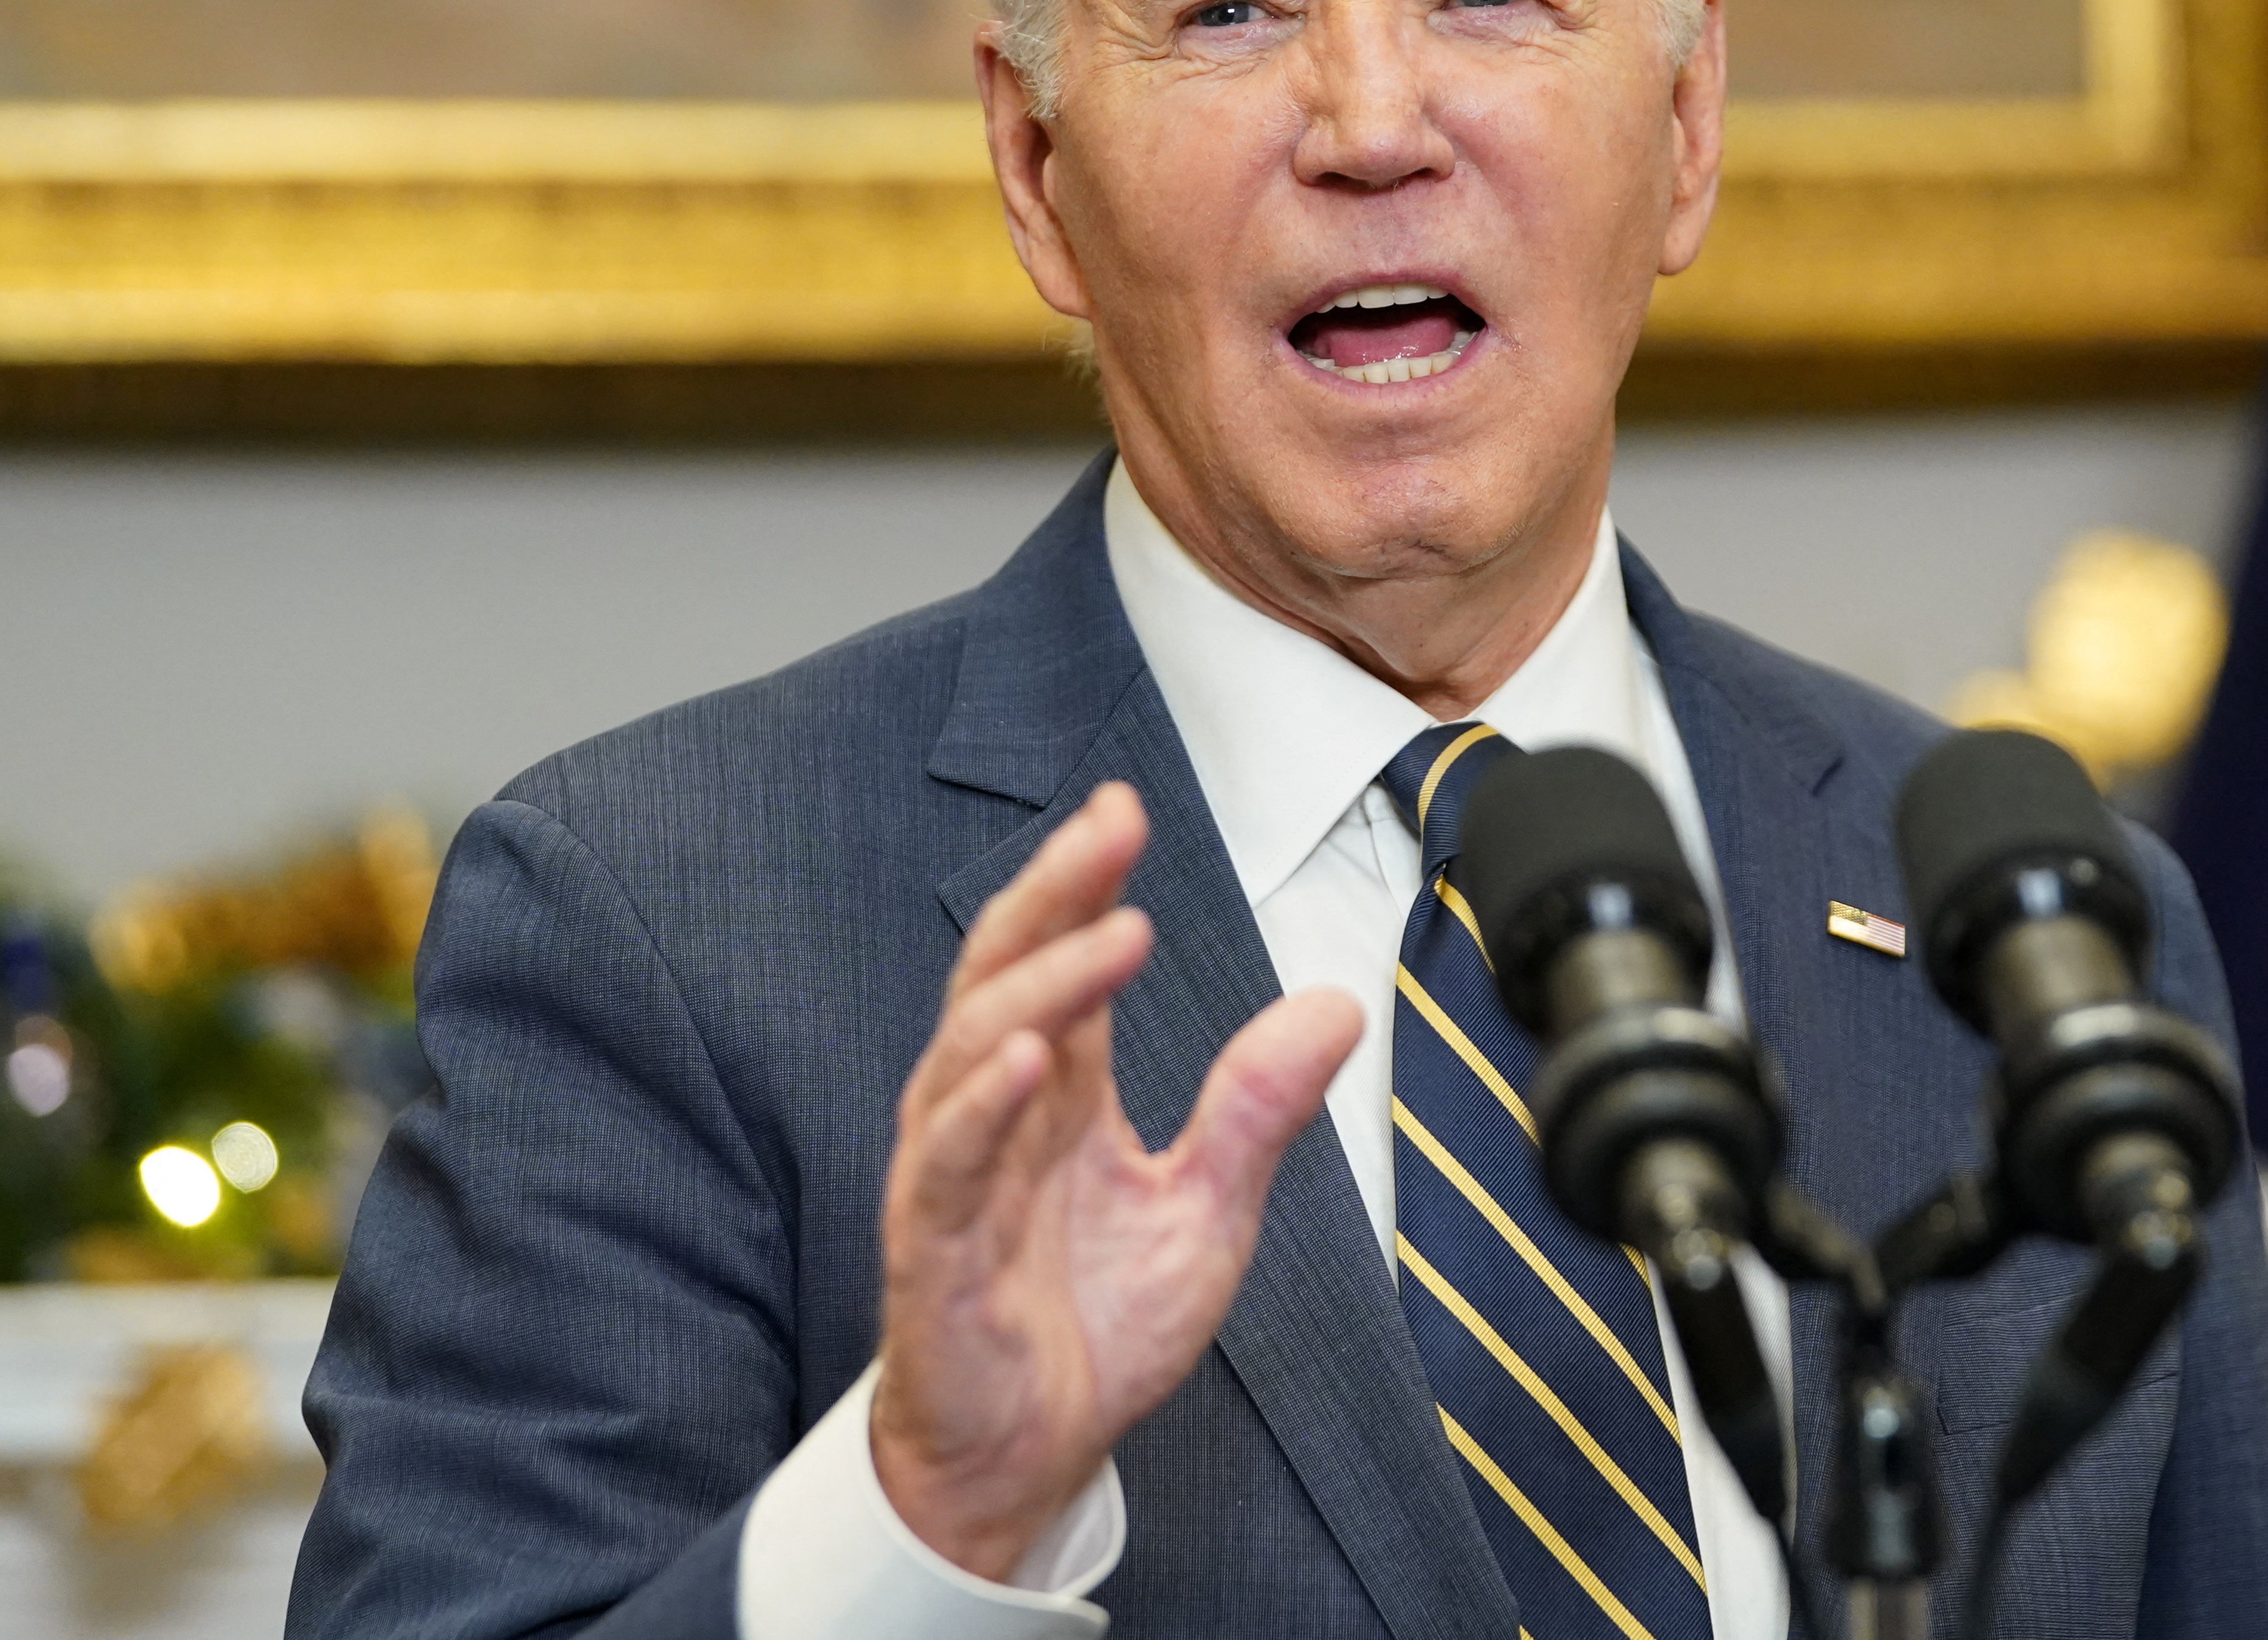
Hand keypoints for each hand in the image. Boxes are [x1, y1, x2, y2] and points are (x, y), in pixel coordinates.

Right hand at [870, 781, 1363, 1580]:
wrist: (1031, 1458)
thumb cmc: (1096, 1328)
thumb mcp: (1207, 1210)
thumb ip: (1259, 1109)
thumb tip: (1335, 1006)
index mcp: (1056, 1095)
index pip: (1059, 960)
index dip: (1083, 882)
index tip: (1123, 808)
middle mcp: (993, 1114)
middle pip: (1004, 972)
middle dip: (1054, 893)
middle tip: (1109, 829)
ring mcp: (953, 1177)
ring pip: (971, 1049)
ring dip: (1041, 985)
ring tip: (1111, 932)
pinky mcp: (932, 1252)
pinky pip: (944, 1165)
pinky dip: (981, 1108)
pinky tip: (1028, 1061)